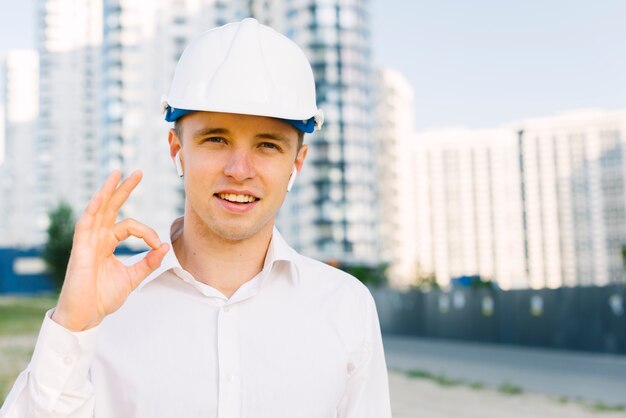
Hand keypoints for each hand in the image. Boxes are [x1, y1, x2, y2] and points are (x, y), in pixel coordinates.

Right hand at [52, 170, 168, 330]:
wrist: (86, 316)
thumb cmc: (102, 298)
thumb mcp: (133, 278)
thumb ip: (148, 262)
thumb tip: (165, 246)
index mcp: (108, 244)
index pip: (130, 226)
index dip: (148, 232)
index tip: (158, 246)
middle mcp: (97, 238)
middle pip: (112, 207)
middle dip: (124, 189)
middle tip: (137, 172)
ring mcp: (87, 242)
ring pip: (98, 210)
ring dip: (108, 191)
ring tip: (117, 173)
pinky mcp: (80, 249)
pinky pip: (86, 224)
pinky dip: (94, 209)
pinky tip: (102, 196)